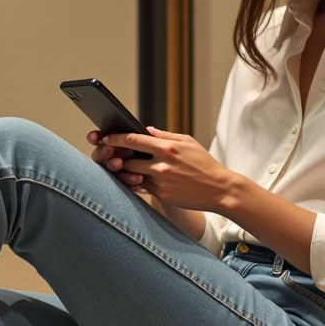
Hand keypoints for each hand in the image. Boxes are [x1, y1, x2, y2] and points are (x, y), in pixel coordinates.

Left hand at [98, 126, 234, 212]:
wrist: (219, 189)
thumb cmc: (204, 164)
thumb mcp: (188, 142)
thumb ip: (165, 135)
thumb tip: (146, 130)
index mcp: (167, 147)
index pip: (133, 140)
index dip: (115, 139)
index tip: (106, 138)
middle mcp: (162, 164)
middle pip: (127, 160)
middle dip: (116, 157)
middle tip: (109, 155)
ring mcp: (161, 182)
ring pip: (132, 176)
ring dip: (124, 172)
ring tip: (120, 168)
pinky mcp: (163, 195)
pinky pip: (142, 188)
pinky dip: (136, 183)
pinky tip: (134, 180)